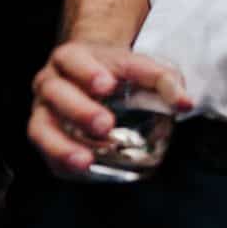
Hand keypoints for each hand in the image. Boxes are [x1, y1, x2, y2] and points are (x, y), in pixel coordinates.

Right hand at [28, 42, 192, 176]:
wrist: (91, 72)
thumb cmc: (116, 71)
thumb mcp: (140, 66)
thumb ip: (164, 80)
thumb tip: (185, 104)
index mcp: (72, 57)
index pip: (74, 60)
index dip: (87, 72)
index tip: (107, 84)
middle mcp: (50, 82)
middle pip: (56, 94)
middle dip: (79, 110)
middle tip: (105, 125)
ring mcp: (43, 110)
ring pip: (41, 127)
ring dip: (61, 146)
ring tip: (85, 160)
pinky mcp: (44, 135)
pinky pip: (45, 151)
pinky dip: (60, 161)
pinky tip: (81, 169)